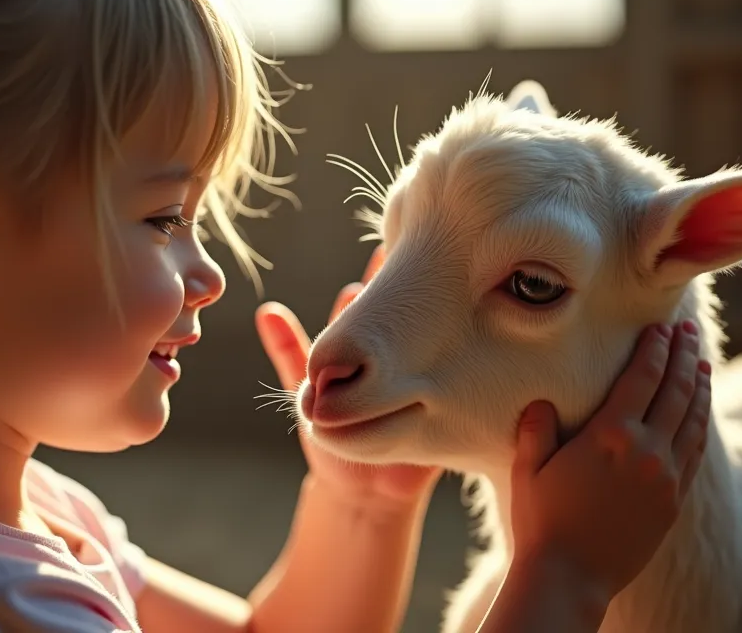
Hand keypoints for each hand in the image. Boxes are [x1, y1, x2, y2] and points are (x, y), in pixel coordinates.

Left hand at [255, 245, 442, 505]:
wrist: (360, 493)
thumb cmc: (331, 436)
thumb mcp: (303, 393)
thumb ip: (289, 353)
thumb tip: (265, 311)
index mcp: (369, 349)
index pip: (374, 307)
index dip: (379, 279)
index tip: (384, 248)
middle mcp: (402, 362)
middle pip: (410, 321)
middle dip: (416, 294)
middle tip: (423, 263)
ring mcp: (427, 385)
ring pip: (435, 350)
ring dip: (440, 328)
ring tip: (448, 299)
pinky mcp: (447, 412)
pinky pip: (456, 391)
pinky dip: (462, 371)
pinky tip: (476, 347)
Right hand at [509, 321, 710, 600]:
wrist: (570, 576)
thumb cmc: (540, 521)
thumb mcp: (528, 469)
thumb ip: (536, 429)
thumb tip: (543, 401)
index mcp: (611, 435)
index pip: (643, 377)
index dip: (655, 347)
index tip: (661, 324)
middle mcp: (648, 450)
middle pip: (675, 390)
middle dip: (683, 354)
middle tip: (687, 328)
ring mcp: (667, 477)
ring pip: (693, 418)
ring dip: (699, 384)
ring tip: (701, 360)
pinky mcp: (674, 500)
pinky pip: (696, 450)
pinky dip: (701, 422)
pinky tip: (699, 409)